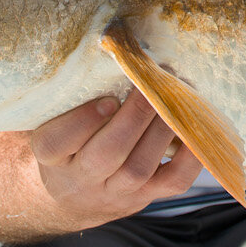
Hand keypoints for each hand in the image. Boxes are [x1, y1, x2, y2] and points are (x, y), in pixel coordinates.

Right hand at [30, 92, 202, 227]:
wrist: (77, 195)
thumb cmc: (69, 141)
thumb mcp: (55, 120)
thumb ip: (73, 95)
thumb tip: (114, 49)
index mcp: (49, 155)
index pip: (56, 142)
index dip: (82, 121)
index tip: (108, 99)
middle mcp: (79, 180)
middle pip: (105, 155)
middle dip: (134, 117)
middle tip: (153, 84)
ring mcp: (114, 193)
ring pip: (139, 168)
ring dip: (161, 129)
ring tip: (176, 97)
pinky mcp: (145, 198)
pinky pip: (172, 182)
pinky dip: (190, 156)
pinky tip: (196, 127)